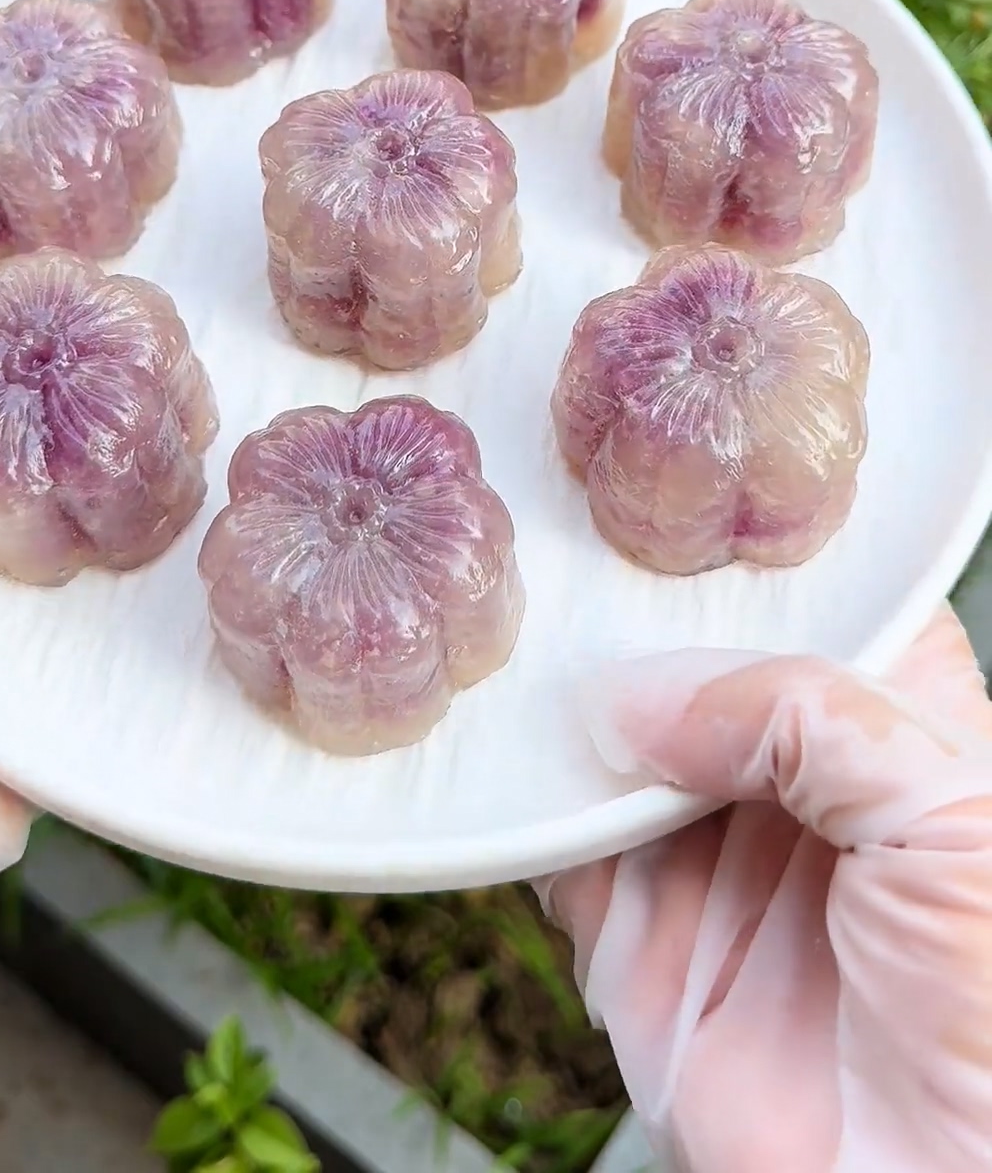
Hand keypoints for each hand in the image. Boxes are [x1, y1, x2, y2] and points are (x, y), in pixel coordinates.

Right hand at [543, 609, 991, 1172]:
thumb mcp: (950, 813)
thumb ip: (811, 716)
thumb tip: (648, 694)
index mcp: (898, 734)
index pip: (817, 612)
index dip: (748, 568)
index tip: (675, 509)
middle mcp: (802, 788)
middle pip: (697, 670)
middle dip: (636, 625)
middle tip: (573, 565)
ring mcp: (715, 864)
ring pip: (618, 750)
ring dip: (569, 710)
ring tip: (527, 648)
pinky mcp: (640, 946)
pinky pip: (558, 855)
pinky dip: (521, 811)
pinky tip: (508, 762)